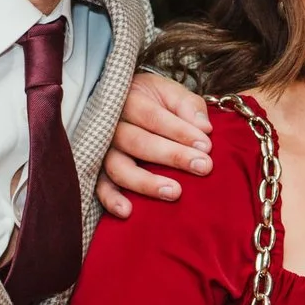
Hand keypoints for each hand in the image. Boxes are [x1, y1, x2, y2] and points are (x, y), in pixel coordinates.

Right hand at [96, 71, 212, 216]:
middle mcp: (111, 125)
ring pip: (119, 167)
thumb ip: (188, 106)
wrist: (125, 102)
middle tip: (203, 167)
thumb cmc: (154, 101)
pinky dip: (110, 199)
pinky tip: (127, 211)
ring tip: (174, 192)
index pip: (154, 117)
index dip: (180, 131)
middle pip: (138, 142)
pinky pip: (100, 185)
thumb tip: (204, 128)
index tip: (206, 146)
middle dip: (173, 156)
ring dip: (146, 182)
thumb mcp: (171, 93)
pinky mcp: (97, 169)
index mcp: (129, 100)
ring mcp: (102, 149)